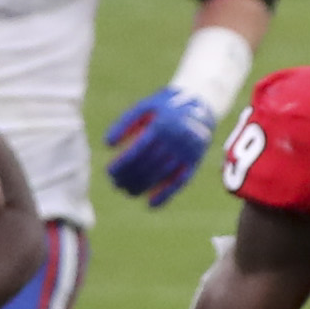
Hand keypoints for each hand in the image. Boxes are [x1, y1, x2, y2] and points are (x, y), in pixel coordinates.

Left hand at [102, 80, 220, 201]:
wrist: (201, 103)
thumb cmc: (165, 106)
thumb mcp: (145, 107)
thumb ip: (124, 123)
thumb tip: (107, 144)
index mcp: (163, 124)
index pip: (138, 151)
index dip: (122, 164)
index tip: (109, 172)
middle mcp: (177, 139)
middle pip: (149, 164)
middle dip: (130, 177)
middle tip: (116, 184)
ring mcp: (188, 152)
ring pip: (162, 175)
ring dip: (143, 186)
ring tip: (128, 191)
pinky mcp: (195, 162)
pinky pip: (180, 182)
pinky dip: (166, 195)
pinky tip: (151, 205)